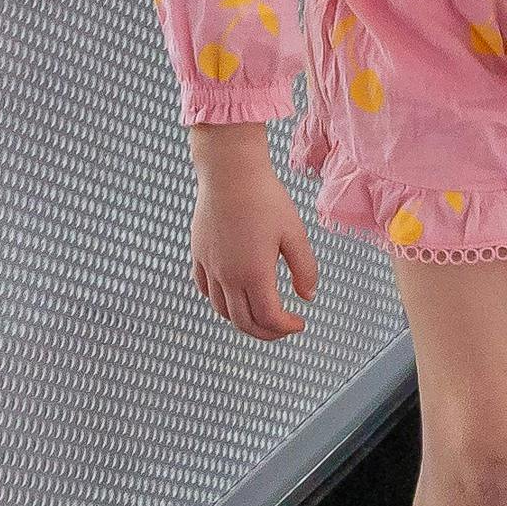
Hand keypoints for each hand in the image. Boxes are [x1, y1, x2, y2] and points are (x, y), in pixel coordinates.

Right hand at [188, 126, 315, 339]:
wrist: (229, 172)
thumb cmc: (265, 198)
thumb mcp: (295, 233)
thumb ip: (305, 269)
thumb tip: (308, 296)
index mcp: (253, 274)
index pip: (269, 318)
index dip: (286, 327)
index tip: (300, 323)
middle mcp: (227, 276)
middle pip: (244, 322)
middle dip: (267, 333)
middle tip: (283, 328)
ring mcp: (209, 267)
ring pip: (222, 311)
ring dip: (243, 320)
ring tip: (262, 314)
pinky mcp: (198, 255)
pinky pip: (205, 290)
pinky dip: (220, 302)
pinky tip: (233, 295)